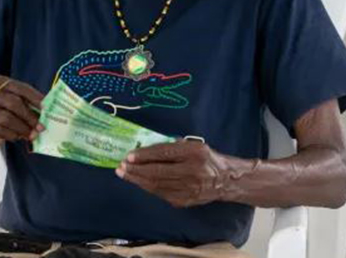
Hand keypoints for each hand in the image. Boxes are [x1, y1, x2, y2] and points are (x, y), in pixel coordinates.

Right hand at [0, 75, 44, 147]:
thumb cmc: (0, 108)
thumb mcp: (11, 99)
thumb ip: (26, 101)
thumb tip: (46, 111)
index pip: (20, 88)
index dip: (35, 98)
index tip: (46, 108)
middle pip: (13, 103)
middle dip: (30, 116)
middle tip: (41, 127)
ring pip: (6, 118)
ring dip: (22, 128)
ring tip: (31, 134)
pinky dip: (12, 135)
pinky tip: (17, 136)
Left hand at [115, 140, 231, 207]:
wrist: (225, 180)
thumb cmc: (205, 158)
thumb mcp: (193, 145)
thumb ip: (172, 146)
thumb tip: (145, 149)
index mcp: (195, 153)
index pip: (164, 153)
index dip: (145, 155)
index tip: (129, 156)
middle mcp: (192, 171)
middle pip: (158, 172)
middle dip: (136, 170)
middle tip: (121, 166)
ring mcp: (189, 189)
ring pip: (157, 185)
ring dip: (137, 180)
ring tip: (124, 174)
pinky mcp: (184, 201)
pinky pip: (161, 194)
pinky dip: (147, 187)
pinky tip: (138, 182)